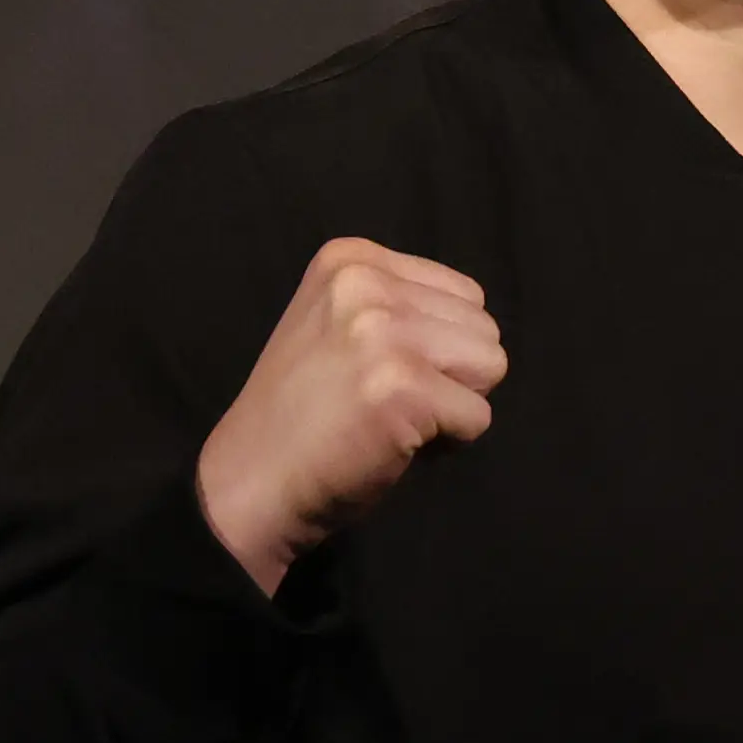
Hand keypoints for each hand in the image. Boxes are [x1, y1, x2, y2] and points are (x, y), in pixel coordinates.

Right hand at [196, 240, 505, 595]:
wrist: (250, 483)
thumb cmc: (304, 414)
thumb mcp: (339, 326)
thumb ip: (401, 307)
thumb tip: (479, 323)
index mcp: (352, 259)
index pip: (465, 295)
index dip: (439, 346)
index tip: (379, 372)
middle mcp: (366, 283)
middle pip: (485, 327)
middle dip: (452, 373)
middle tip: (388, 402)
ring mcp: (384, 333)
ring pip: (491, 365)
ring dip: (455, 404)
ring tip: (394, 418)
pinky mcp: (404, 386)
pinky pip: (479, 417)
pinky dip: (450, 443)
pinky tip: (394, 443)